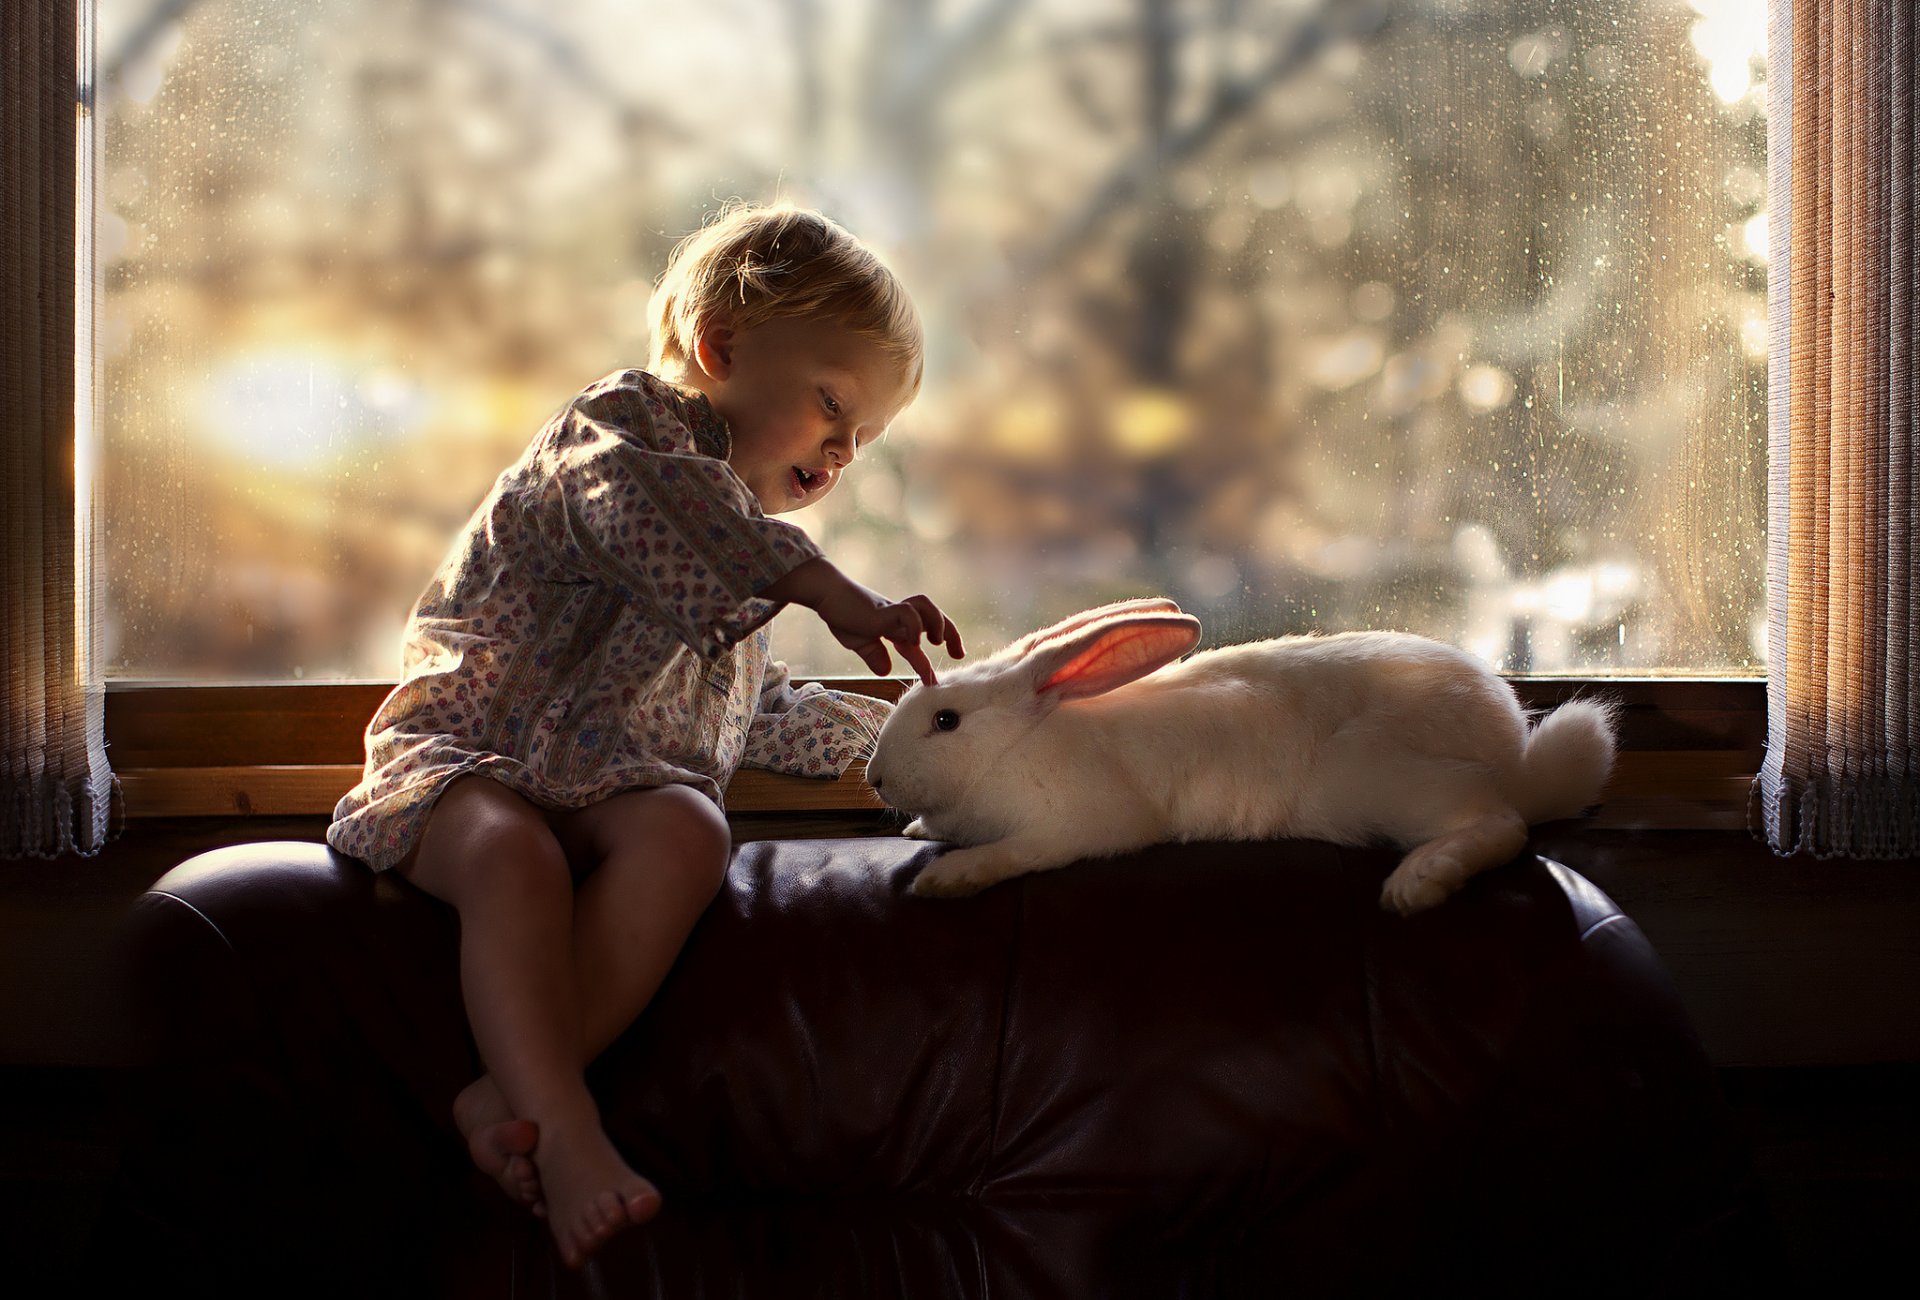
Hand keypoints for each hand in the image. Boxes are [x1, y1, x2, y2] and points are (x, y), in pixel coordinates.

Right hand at [763, 558, 964, 682]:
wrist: (826, 595)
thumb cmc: (840, 614)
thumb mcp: (859, 642)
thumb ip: (873, 655)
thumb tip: (885, 671)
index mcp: (894, 626)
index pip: (919, 639)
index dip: (927, 660)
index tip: (933, 680)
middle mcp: (898, 617)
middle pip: (934, 616)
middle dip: (950, 633)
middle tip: (958, 653)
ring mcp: (892, 611)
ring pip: (926, 607)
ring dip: (937, 624)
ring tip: (934, 643)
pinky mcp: (884, 610)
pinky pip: (908, 613)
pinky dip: (914, 627)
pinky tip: (911, 642)